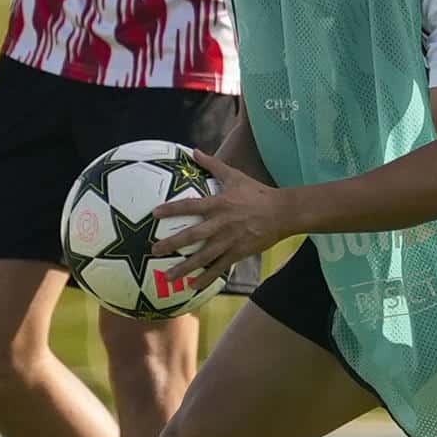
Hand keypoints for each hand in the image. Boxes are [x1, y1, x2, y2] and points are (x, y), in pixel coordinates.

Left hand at [151, 150, 286, 284]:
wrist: (283, 212)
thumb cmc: (257, 192)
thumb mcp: (234, 176)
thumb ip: (213, 164)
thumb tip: (194, 150)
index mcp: (219, 204)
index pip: (190, 206)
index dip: (172, 209)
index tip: (154, 214)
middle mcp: (222, 224)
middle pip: (193, 236)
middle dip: (173, 244)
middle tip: (154, 251)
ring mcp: (230, 241)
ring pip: (204, 257)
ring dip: (186, 267)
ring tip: (169, 277)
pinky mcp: (239, 253)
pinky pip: (220, 267)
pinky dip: (207, 277)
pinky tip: (193, 286)